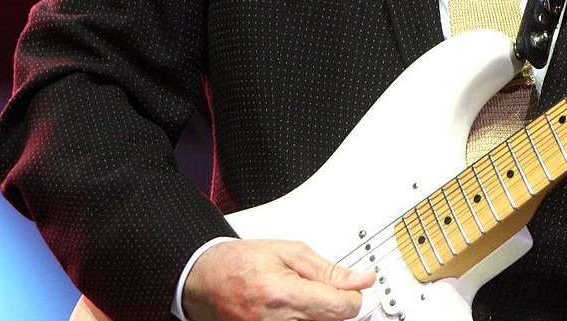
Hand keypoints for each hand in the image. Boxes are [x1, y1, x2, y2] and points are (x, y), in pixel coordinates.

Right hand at [182, 238, 374, 320]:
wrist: (204, 280)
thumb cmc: (242, 262)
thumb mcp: (290, 252)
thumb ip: (329, 270)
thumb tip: (362, 280)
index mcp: (286, 295)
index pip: (342, 309)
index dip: (353, 295)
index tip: (351, 287)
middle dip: (333, 305)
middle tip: (319, 289)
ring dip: (318, 315)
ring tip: (301, 298)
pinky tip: (293, 311)